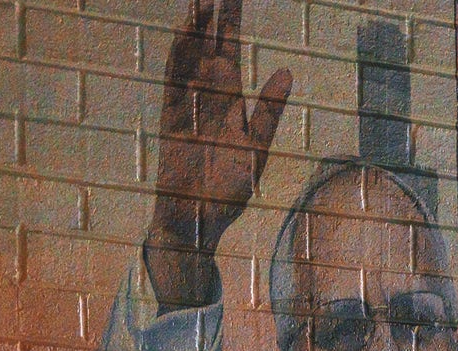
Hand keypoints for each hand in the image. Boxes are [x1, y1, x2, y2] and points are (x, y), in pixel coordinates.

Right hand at [145, 0, 290, 308]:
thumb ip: (269, 110)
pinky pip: (175, 83)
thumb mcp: (257, 147)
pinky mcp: (171, 121)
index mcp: (233, 104)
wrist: (199, 221)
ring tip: (200, 3)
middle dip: (213, 21)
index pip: (232, 55)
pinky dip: (179, 58)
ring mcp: (188, 108)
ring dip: (195, 34)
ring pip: (191, 61)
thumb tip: (286, 72)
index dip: (232, 27)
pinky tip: (184, 35)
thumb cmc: (229, 190)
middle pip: (211, 50)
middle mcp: (208, 99)